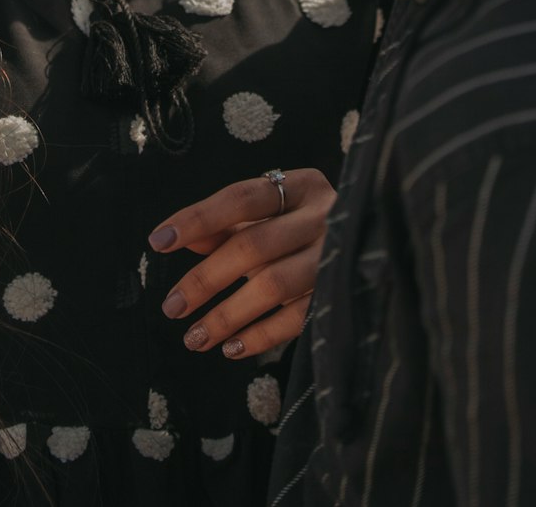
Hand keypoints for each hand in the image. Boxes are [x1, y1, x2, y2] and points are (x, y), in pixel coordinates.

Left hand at [147, 168, 334, 357]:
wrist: (378, 238)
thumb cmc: (304, 224)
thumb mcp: (271, 214)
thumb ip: (228, 224)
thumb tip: (180, 239)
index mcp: (302, 186)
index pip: (241, 198)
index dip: (198, 218)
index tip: (158, 241)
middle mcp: (324, 216)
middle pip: (254, 245)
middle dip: (206, 279)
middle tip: (171, 306)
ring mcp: (338, 256)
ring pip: (274, 285)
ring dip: (228, 315)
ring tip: (193, 338)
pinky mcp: (344, 294)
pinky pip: (297, 319)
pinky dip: (261, 336)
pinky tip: (231, 348)